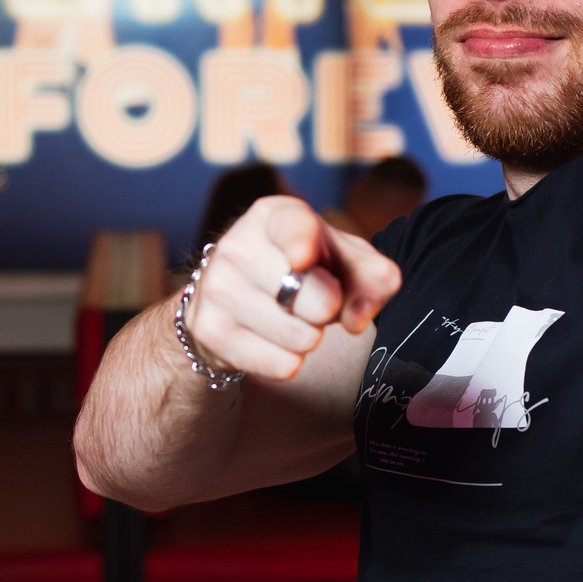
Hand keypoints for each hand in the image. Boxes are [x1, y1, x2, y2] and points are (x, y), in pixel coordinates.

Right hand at [185, 196, 400, 383]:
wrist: (232, 296)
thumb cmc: (301, 269)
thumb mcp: (341, 259)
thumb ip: (373, 277)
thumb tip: (357, 317)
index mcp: (274, 216)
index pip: (292, 230)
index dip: (301, 245)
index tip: (303, 259)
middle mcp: (237, 246)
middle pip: (312, 298)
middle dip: (328, 309)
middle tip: (312, 299)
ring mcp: (217, 289)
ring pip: (301, 338)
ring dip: (311, 337)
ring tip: (291, 317)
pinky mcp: (209, 331)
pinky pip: (281, 365)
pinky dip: (290, 361)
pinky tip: (273, 339)